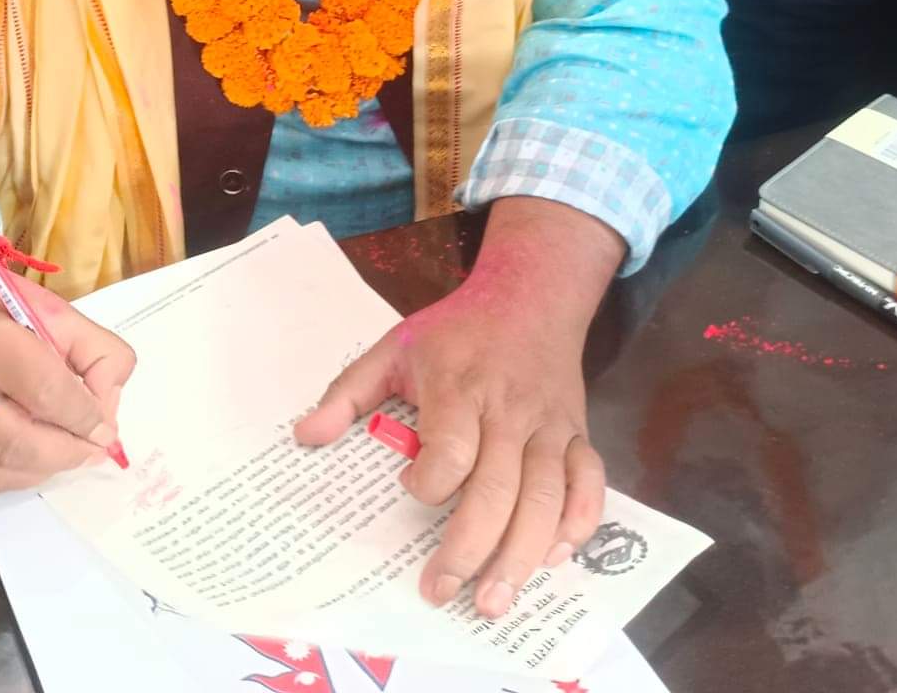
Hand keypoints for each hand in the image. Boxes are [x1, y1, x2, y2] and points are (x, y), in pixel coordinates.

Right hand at [0, 260, 136, 492]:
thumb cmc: (0, 304)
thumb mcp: (58, 312)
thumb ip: (97, 356)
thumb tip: (105, 414)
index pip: (45, 392)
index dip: (84, 417)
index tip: (105, 430)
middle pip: (17, 442)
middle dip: (67, 453)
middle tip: (93, 450)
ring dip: (41, 471)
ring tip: (65, 455)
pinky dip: (11, 476)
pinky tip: (31, 459)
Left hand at [295, 200, 623, 618]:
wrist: (531, 295)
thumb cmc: (456, 330)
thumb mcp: (394, 347)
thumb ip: (349, 392)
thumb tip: (306, 437)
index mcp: (460, 387)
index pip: (451, 448)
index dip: (430, 482)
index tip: (409, 492)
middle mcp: (510, 411)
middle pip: (498, 489)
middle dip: (469, 547)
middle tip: (441, 590)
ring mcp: (550, 426)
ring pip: (545, 497)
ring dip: (521, 555)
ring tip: (493, 601)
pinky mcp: (578, 434)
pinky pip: (590, 484)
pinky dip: (579, 523)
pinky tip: (553, 558)